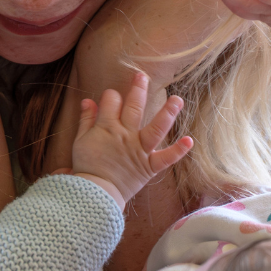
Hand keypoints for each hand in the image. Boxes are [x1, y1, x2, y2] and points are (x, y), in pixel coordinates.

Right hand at [70, 71, 192, 208]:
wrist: (94, 194)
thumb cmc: (86, 167)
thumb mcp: (80, 141)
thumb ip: (86, 120)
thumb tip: (88, 100)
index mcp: (106, 127)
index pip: (111, 101)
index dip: (111, 96)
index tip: (112, 97)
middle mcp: (125, 135)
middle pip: (134, 107)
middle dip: (138, 90)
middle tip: (143, 76)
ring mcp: (139, 150)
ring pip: (156, 128)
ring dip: (168, 113)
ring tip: (178, 100)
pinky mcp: (149, 166)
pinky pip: (165, 158)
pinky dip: (178, 151)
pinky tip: (189, 140)